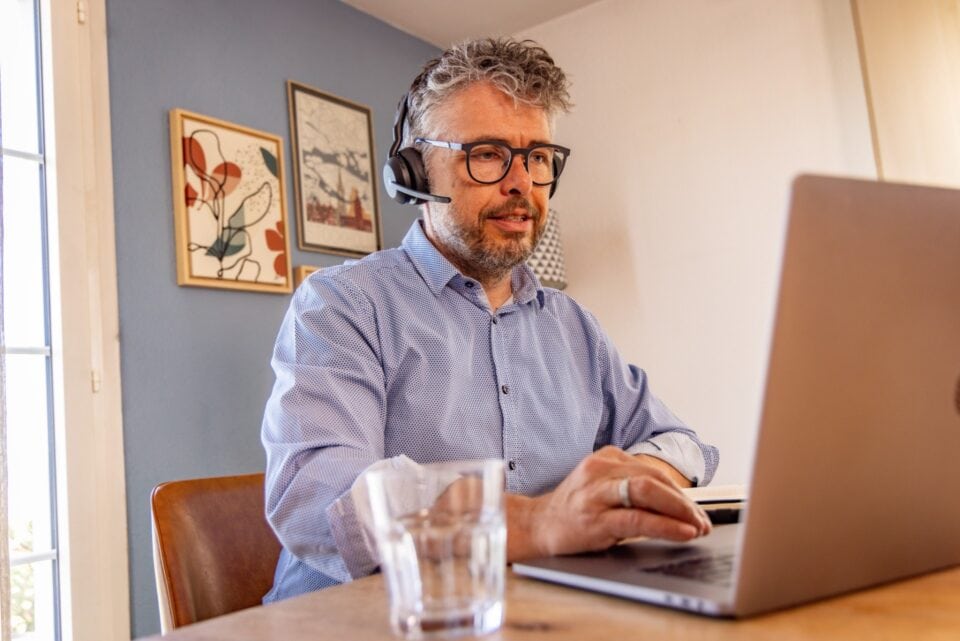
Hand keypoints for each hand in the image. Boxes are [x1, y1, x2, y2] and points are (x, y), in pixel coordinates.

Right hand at [506, 446, 710, 560]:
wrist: (537, 525)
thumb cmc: (575, 511)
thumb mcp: (602, 489)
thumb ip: (632, 489)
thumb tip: (679, 508)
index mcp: (606, 458)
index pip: (653, 472)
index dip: (681, 493)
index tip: (698, 513)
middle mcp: (600, 470)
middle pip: (654, 478)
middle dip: (684, 503)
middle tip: (703, 523)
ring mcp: (595, 493)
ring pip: (647, 492)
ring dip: (680, 511)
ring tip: (698, 528)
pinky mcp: (593, 518)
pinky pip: (637, 518)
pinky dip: (665, 525)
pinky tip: (682, 533)